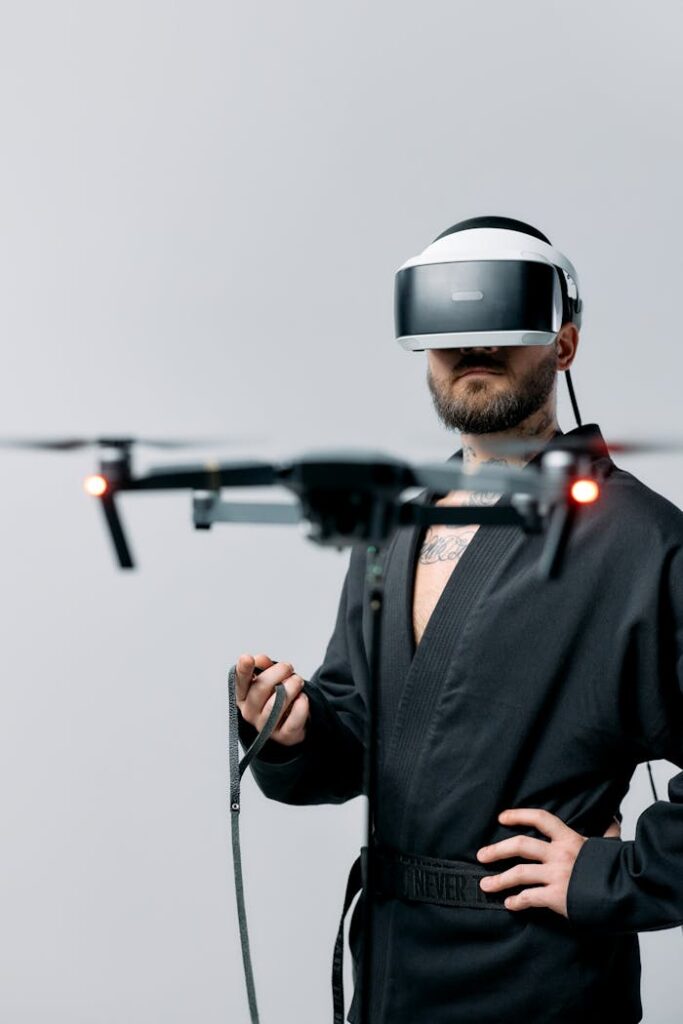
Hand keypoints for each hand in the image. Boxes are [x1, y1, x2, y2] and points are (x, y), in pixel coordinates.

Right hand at [234, 652, 309, 745]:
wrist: (294, 720)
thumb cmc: (278, 695)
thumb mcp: (270, 678)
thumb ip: (264, 667)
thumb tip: (260, 659)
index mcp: (243, 696)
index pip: (240, 682)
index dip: (243, 670)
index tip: (247, 658)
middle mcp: (249, 713)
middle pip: (259, 690)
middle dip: (277, 673)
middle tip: (289, 667)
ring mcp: (265, 727)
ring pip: (275, 706)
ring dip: (290, 688)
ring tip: (298, 681)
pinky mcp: (283, 736)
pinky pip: (292, 722)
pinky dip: (300, 707)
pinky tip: (302, 698)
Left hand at [475, 808, 620, 917]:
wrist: (629, 893)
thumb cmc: (619, 870)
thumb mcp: (609, 846)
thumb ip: (606, 833)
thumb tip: (611, 819)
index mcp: (570, 838)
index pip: (540, 819)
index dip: (518, 815)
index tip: (501, 817)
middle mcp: (560, 854)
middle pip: (520, 845)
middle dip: (497, 850)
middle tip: (481, 855)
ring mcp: (557, 875)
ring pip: (519, 873)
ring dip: (499, 880)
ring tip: (485, 885)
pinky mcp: (557, 897)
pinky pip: (530, 898)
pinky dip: (517, 901)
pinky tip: (510, 904)